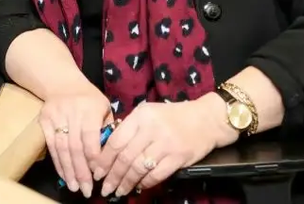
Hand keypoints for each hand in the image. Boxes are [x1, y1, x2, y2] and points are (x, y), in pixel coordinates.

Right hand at [38, 84, 112, 198]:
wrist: (62, 83)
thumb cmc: (89, 99)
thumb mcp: (104, 107)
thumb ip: (107, 129)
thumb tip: (111, 157)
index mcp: (90, 108)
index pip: (90, 137)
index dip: (94, 158)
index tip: (99, 175)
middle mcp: (72, 112)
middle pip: (76, 146)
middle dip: (81, 171)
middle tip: (86, 190)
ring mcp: (56, 117)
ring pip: (62, 148)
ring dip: (69, 170)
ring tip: (75, 187)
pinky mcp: (44, 122)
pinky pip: (51, 146)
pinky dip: (58, 163)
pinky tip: (64, 176)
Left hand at [93, 95, 238, 198]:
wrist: (206, 119)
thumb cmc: (173, 116)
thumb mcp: (148, 112)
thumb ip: (130, 127)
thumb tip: (109, 149)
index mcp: (140, 116)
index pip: (116, 140)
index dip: (103, 159)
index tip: (96, 171)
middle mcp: (151, 129)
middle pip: (125, 157)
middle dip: (112, 176)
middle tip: (104, 188)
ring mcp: (165, 143)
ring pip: (138, 168)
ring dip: (126, 183)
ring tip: (118, 191)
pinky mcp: (178, 157)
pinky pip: (156, 175)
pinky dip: (145, 183)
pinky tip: (138, 187)